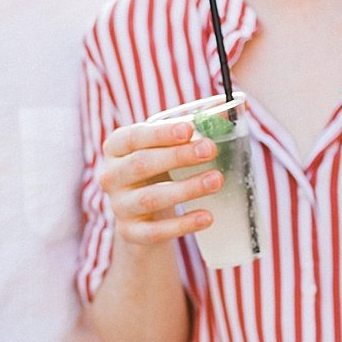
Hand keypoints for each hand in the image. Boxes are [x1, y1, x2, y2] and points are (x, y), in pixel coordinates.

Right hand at [100, 120, 222, 246]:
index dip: (161, 134)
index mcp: (116, 148)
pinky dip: (183, 225)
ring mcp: (119, 207)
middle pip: (141, 164)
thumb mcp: (165, 149)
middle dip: (177, 157)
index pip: (134, 137)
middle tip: (210, 150)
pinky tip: (206, 217)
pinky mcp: (130, 233)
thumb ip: (189, 131)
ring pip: (151, 198)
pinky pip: (157, 231)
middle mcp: (111, 177)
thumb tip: (230, 109)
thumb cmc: (158, 172)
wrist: (142, 217)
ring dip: (186, 189)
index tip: (189, 130)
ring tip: (216, 181)